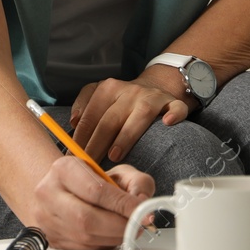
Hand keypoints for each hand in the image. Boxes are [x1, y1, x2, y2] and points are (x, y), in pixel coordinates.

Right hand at [16, 156, 156, 249]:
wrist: (62, 190)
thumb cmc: (92, 180)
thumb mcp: (118, 172)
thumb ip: (138, 183)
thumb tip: (143, 203)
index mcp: (64, 170)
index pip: (96, 191)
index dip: (124, 205)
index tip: (142, 212)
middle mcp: (49, 194)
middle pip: (87, 219)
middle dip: (119, 226)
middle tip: (138, 225)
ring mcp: (47, 219)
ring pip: (85, 238)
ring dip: (114, 238)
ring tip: (127, 229)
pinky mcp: (53, 240)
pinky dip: (104, 245)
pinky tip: (111, 235)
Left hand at [70, 70, 194, 164]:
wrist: (155, 86)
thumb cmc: (122, 100)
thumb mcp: (99, 94)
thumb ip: (83, 106)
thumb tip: (73, 122)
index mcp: (108, 88)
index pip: (91, 115)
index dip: (81, 137)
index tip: (75, 156)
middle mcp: (130, 91)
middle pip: (110, 119)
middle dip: (97, 144)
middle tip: (90, 163)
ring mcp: (152, 97)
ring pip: (141, 115)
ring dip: (126, 136)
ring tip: (115, 155)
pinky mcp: (172, 103)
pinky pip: (176, 108)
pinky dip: (174, 114)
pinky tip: (168, 123)